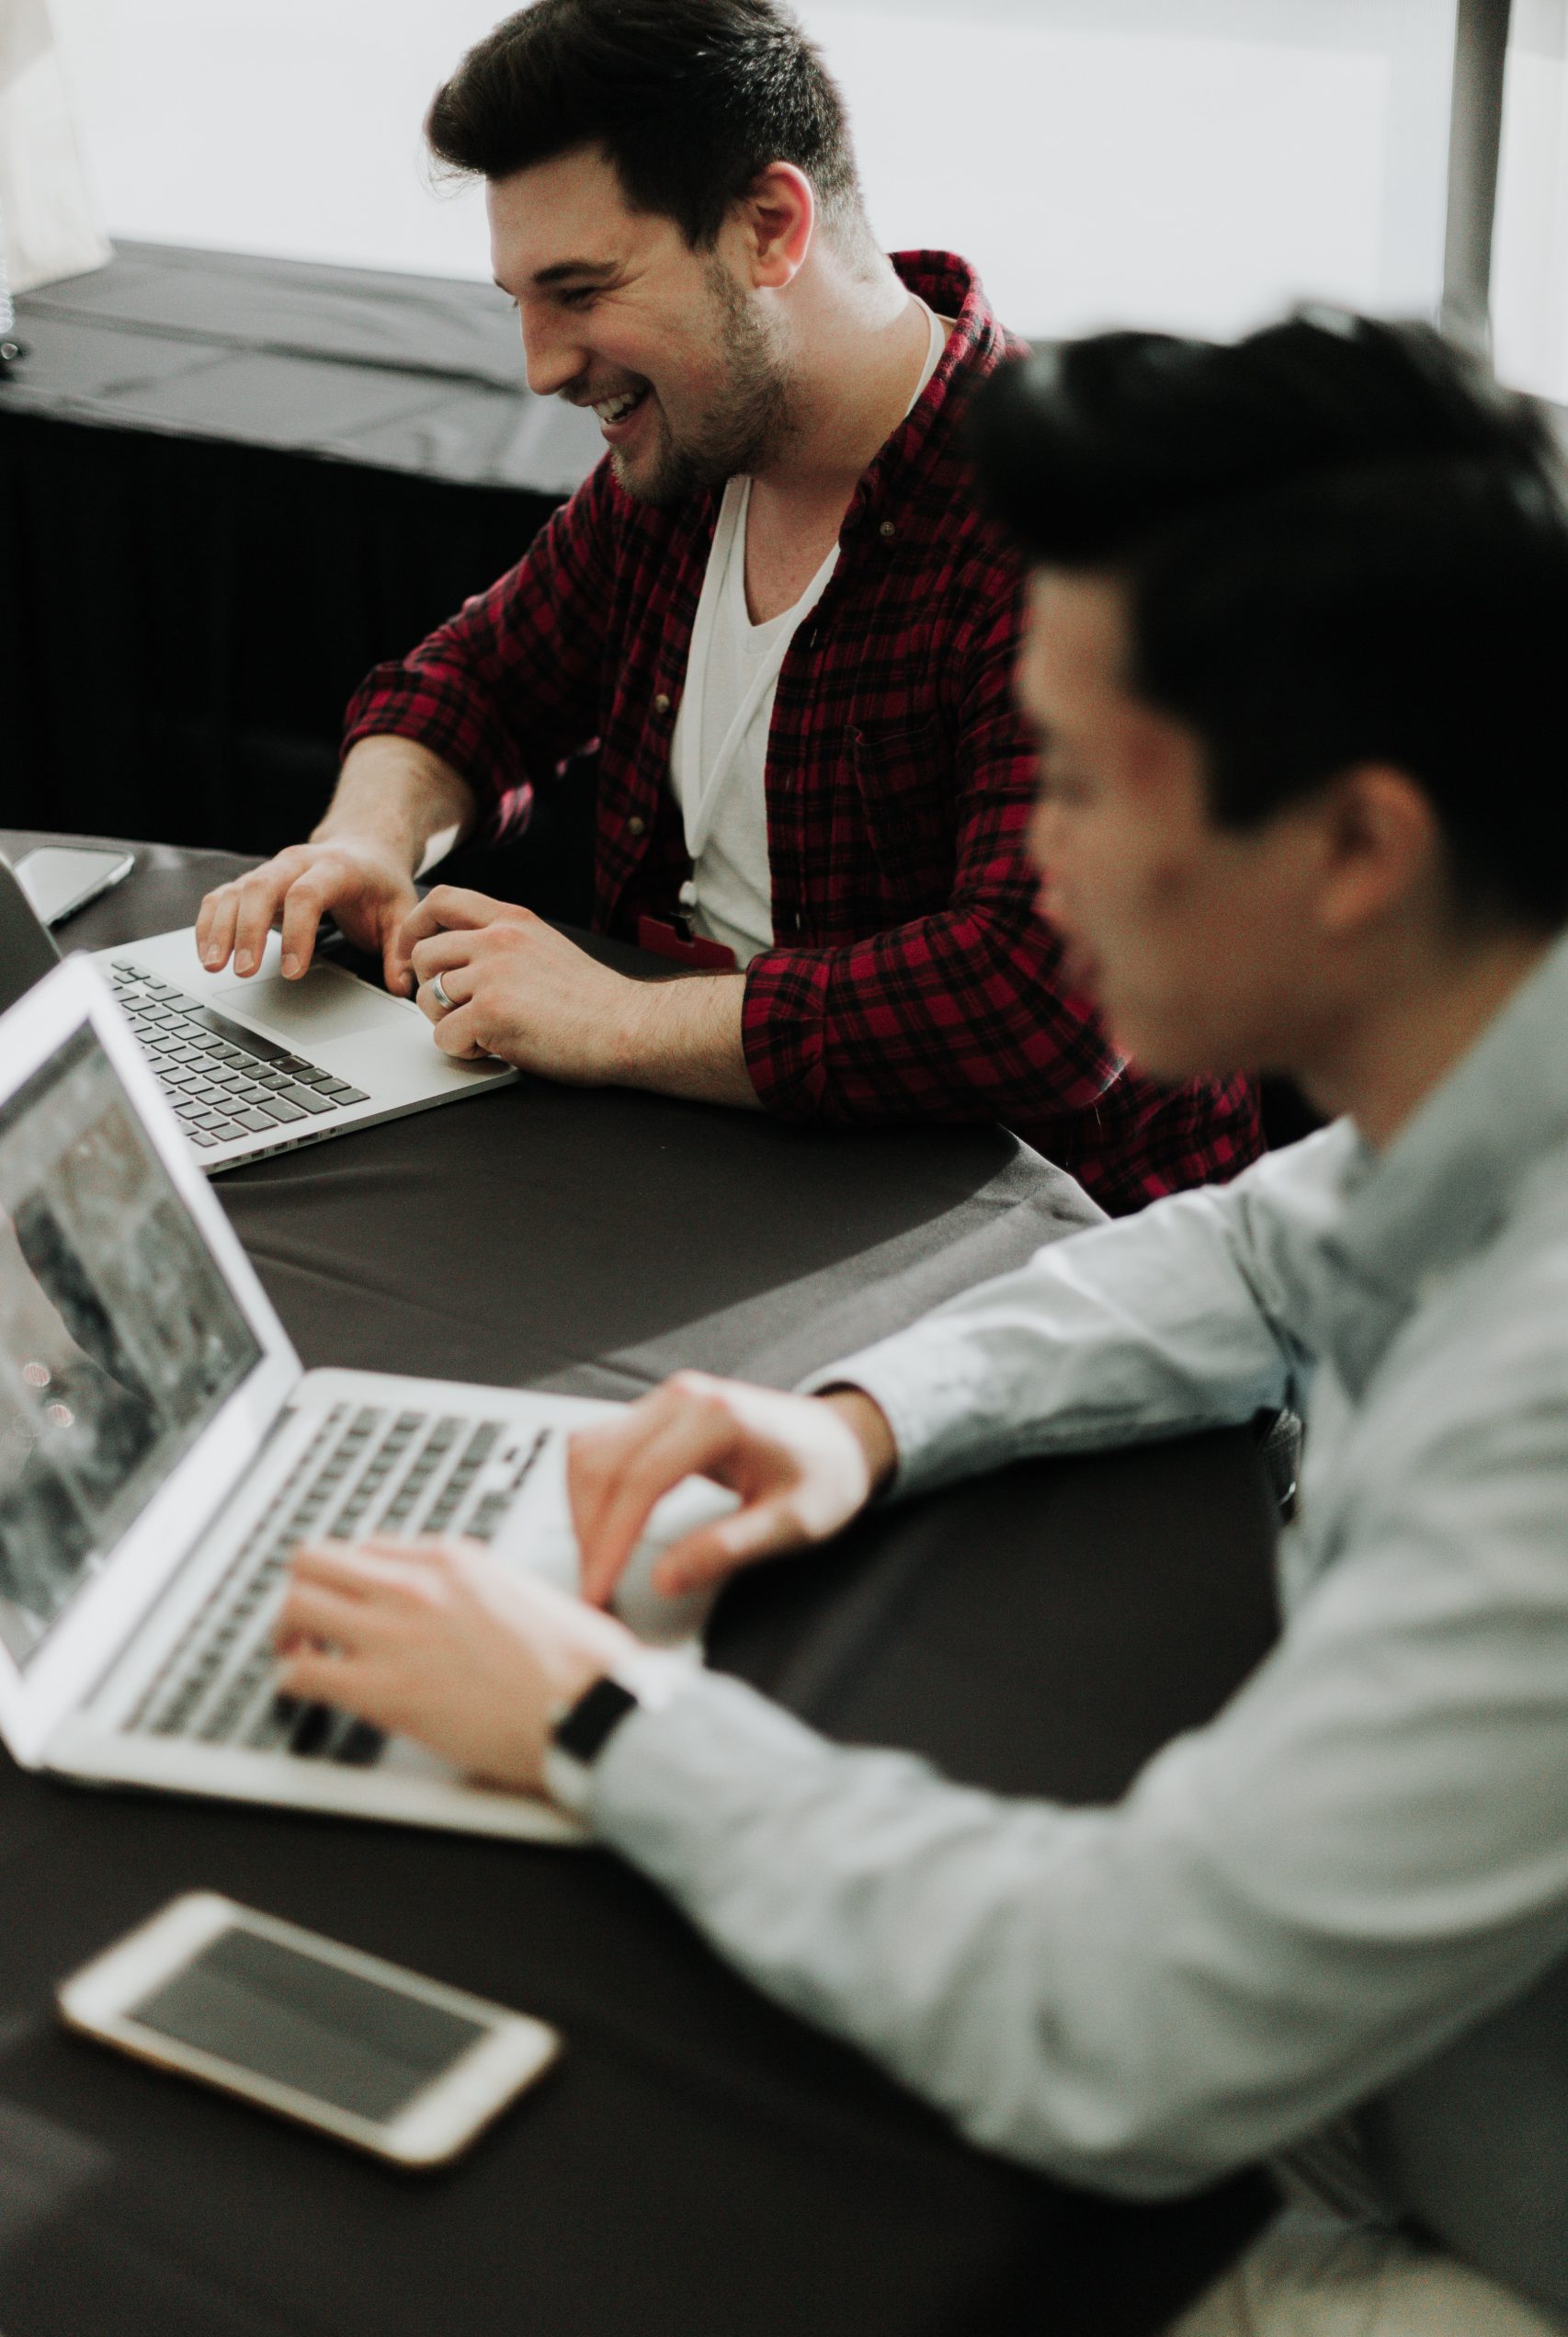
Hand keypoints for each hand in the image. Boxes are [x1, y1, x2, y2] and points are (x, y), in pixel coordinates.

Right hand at [196, 838, 419, 991]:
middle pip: (261, 888)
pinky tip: (207, 952)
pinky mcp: (253, 881)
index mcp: (337, 867)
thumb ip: (401, 949)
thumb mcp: (402, 911)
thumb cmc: (379, 883)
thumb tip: (403, 986)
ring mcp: (271, 869)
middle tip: (244, 972)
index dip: (297, 933)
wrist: (362, 848)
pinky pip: (222, 896)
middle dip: (248, 931)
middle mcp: (297, 862)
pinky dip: (210, 922)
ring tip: (214, 966)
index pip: (307, 895)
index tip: (292, 972)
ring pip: (236, 890)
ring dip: (220, 928)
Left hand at [274, 1538, 637, 1792]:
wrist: (588, 1706)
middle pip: (314, 1561)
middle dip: (303, 1589)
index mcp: (452, 1559)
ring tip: (297, 1652)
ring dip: (288, 1630)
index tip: (352, 1598)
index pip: (369, 1547)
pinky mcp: (383, 1690)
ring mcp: (393, 1634)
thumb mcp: (526, 1591)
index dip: (352, 1577)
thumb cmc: (577, 1660)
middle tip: (307, 1619)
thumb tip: (460, 1600)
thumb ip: (479, 1586)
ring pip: (295, 1605)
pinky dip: (292, 1680)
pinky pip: (303, 1673)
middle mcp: (413, 1586)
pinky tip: (304, 1690)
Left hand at [400, 889, 642, 1079]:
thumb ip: (506, 943)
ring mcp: (493, 975)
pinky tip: (492, 1049)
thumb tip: (465, 959)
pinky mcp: (490, 1014)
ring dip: (446, 1022)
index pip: (442, 900)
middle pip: (425, 953)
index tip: (414, 953)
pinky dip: (462, 1050)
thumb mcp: (547, 947)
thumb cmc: (596, 1001)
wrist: (629, 1027)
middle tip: (453, 1010)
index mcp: (513, 920)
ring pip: (428, 997)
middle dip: (429, 987)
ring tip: (481, 1033)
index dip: (416, 926)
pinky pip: (443, 1036)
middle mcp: (498, 941)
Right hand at [569, 1373, 897, 1609]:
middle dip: (589, 1531)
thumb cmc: (825, 1475)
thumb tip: (664, 1580)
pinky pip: (604, 1445)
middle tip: (593, 1589)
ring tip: (595, 1565)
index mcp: (717, 1418)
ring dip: (582, 1509)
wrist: (843, 1439)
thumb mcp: (790, 1523)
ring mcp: (667, 1400)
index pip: (641, 1480)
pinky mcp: (659, 1413)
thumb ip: (726, 1549)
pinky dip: (592, 1490)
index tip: (599, 1588)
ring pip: (590, 1450)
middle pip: (602, 1461)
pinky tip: (602, 1529)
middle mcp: (683, 1398)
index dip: (612, 1540)